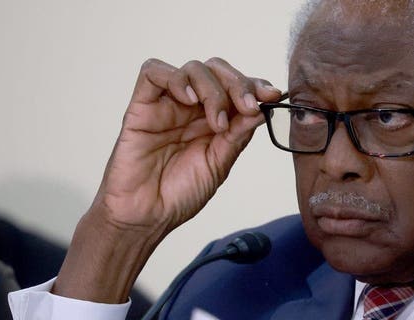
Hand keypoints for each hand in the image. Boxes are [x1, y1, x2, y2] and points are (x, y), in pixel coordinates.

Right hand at [94, 57, 280, 232]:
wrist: (146, 216)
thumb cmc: (179, 194)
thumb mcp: (219, 164)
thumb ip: (238, 135)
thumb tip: (261, 109)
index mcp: (213, 119)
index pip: (236, 87)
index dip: (255, 85)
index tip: (272, 95)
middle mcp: (192, 108)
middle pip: (217, 70)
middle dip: (238, 83)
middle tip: (247, 105)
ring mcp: (167, 105)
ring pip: (192, 68)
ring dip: (212, 88)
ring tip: (217, 120)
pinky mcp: (141, 107)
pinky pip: (153, 72)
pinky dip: (175, 78)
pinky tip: (188, 100)